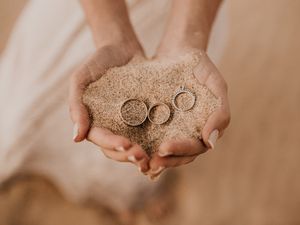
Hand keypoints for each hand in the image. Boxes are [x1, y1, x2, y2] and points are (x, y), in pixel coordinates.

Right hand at [69, 43, 149, 171]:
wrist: (121, 48)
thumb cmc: (97, 62)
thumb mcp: (81, 79)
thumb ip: (76, 106)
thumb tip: (76, 138)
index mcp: (94, 121)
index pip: (101, 139)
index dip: (113, 144)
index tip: (127, 145)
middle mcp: (110, 126)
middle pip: (116, 149)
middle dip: (128, 155)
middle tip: (142, 158)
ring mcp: (127, 124)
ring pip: (132, 146)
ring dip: (141, 156)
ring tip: (152, 160)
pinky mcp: (143, 117)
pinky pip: (147, 134)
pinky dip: (153, 144)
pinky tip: (163, 149)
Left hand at [148, 50, 229, 178]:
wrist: (179, 51)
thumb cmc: (200, 67)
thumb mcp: (215, 84)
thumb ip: (220, 112)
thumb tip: (211, 143)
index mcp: (205, 127)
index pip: (196, 147)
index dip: (181, 150)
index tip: (164, 148)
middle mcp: (189, 132)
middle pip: (179, 155)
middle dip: (165, 160)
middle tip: (150, 163)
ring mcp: (173, 128)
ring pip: (165, 151)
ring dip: (153, 158)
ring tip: (138, 161)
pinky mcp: (157, 121)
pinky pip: (150, 137)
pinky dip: (143, 145)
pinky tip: (129, 148)